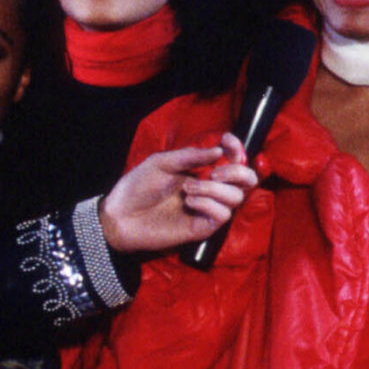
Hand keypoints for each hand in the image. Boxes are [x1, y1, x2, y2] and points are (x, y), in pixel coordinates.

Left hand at [99, 135, 256, 253]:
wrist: (120, 215)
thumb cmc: (137, 187)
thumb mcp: (162, 162)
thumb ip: (190, 156)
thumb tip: (219, 151)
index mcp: (201, 171)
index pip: (234, 160)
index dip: (238, 149)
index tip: (226, 140)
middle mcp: (210, 190)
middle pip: (248, 180)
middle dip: (237, 171)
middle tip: (213, 173)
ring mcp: (208, 209)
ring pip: (237, 197)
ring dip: (215, 190)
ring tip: (187, 190)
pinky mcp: (203, 228)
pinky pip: (223, 215)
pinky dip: (208, 204)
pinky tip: (188, 202)